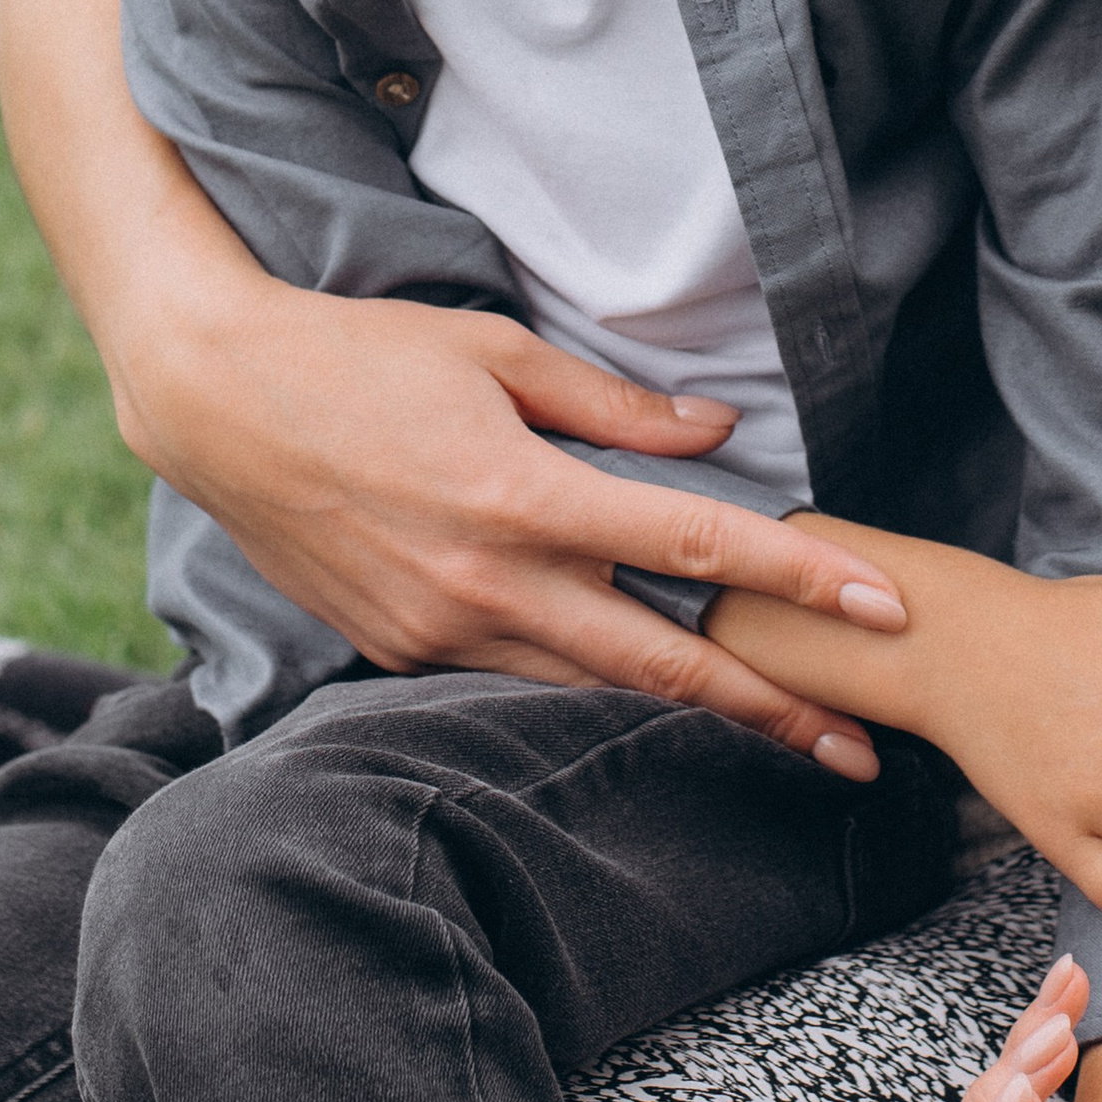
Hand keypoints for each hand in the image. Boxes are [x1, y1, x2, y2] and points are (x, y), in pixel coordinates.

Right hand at [150, 294, 912, 772]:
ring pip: (595, 686)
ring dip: (691, 715)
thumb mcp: (497, 350)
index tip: (884, 607)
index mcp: (522, 495)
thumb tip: (719, 438)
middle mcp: (488, 581)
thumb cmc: (362, 354)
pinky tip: (646, 694)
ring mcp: (440, 630)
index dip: (799, 578)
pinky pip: (521, 677)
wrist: (217, 402)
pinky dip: (590, 686)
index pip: (694, 546)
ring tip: (784, 739)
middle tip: (862, 751)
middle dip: (773, 711)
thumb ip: (615, 409)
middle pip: (663, 663)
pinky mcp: (402, 651)